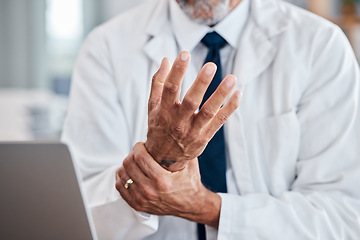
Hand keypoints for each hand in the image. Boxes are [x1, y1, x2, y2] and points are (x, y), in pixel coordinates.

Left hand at [116, 142, 220, 227]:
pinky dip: (122, 177)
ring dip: (127, 165)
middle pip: (128, 163)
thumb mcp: (189, 163)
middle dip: (133, 154)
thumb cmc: (190, 183)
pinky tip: (129, 172)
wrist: (192, 205)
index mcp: (161, 180)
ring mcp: (142, 199)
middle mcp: (150, 191)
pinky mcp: (137, 204)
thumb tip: (170, 131)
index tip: (142, 145)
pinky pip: (120, 186)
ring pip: (122, 174)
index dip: (139, 147)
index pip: (139, 156)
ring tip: (135, 162)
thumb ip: (181, 147)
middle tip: (140, 153)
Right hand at [145, 51, 241, 170]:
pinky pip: (219, 122)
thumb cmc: (158, 127)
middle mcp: (178, 122)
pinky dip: (230, 108)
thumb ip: (158, 83)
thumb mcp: (152, 106)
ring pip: (209, 112)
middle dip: (201, 83)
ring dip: (221, 94)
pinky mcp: (204, 137)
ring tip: (232, 78)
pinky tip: (238, 94)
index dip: (177, 71)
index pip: (170, 89)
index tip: (185, 54)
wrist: (163, 159)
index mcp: (163, 111)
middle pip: (191, 101)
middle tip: (211, 66)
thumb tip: (166, 60)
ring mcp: (193, 131)